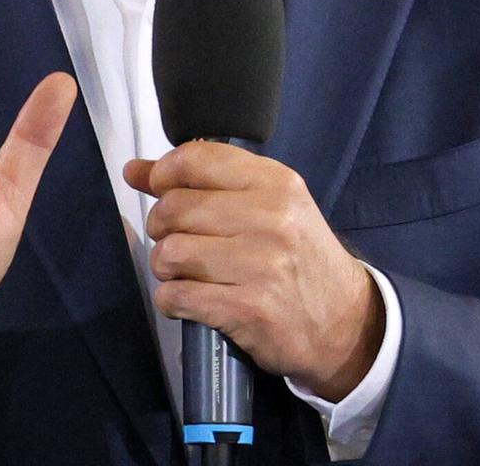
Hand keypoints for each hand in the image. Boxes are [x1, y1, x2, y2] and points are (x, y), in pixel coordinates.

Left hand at [124, 143, 383, 401]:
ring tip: (187, 272)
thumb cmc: (297, 255)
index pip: (196, 159)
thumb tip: (134, 170)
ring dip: (166, 267)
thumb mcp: (266, 204)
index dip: (163, 173)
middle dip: (162, 226)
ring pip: (169, 253)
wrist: (345, 322)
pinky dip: (172, 299)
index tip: (160, 188)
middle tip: (178, 239)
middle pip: (174, 208)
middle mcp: (270, 218)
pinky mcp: (249, 309)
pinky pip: (178, 296)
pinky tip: (191, 298)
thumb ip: (202, 181)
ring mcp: (261, 265)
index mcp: (275, 182)